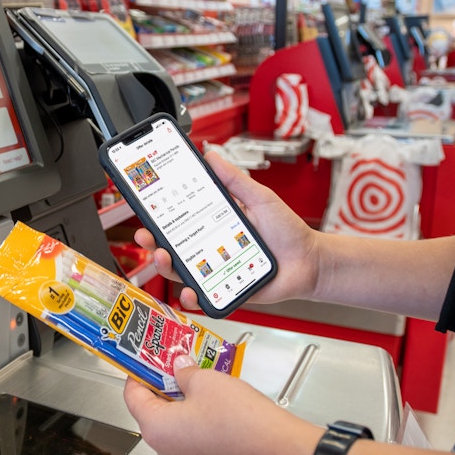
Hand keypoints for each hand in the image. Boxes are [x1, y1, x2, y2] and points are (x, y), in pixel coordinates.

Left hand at [124, 355, 321, 454]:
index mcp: (155, 429)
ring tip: (193, 372)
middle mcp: (164, 448)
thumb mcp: (205, 380)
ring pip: (171, 419)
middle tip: (172, 360)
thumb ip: (184, 371)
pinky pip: (188, 430)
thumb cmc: (242, 422)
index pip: (132, 394)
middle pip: (151, 407)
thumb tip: (179, 366)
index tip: (145, 357)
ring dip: (179, 395)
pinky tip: (207, 393)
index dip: (138, 370)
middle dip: (162, 381)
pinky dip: (193, 411)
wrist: (279, 449)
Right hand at [134, 150, 320, 310]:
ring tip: (165, 259)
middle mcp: (209, 249)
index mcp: (212, 225)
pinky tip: (190, 291)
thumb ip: (234, 180)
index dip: (157, 218)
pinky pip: (202, 297)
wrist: (309, 261)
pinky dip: (191, 297)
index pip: (178, 221)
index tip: (144, 210)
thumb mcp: (259, 198)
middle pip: (170, 248)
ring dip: (165, 268)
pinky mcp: (224, 291)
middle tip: (147, 237)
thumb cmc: (286, 231)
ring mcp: (214, 271)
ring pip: (180, 273)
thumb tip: (211, 156)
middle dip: (152, 243)